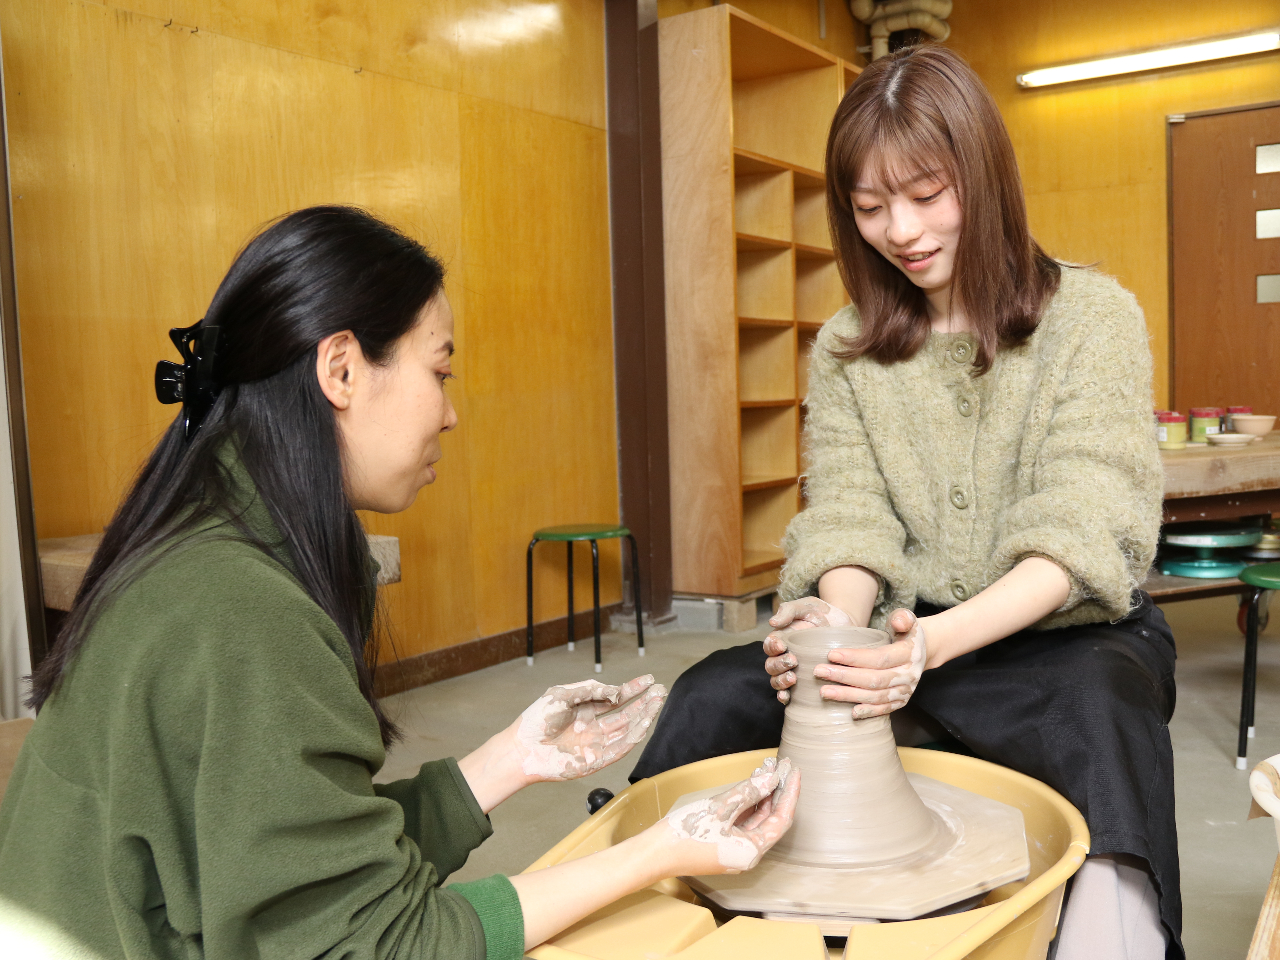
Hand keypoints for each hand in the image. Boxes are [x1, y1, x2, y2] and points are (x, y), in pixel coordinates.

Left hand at [514, 676, 666, 780]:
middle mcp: (594, 727)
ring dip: (642, 718)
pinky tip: (643, 726)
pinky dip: (632, 739)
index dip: (632, 689)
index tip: (649, 680)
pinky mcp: (594, 762)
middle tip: (660, 691)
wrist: (521, 748)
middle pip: (625, 714)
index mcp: (585, 709)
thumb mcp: (561, 695)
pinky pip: (618, 750)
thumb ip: (589, 690)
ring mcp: (595, 744)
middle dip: (643, 702)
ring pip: (626, 731)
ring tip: (657, 704)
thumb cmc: (535, 721)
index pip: (615, 698)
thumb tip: (615, 691)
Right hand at [655, 757, 799, 874]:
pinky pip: (742, 820)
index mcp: (752, 851)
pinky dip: (748, 802)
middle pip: (771, 818)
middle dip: (776, 790)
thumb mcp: (721, 808)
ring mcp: (735, 848)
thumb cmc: (686, 835)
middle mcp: (748, 853)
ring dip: (762, 793)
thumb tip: (772, 778)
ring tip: (766, 768)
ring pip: (756, 818)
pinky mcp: (723, 842)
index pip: (782, 819)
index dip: (789, 793)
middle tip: (781, 765)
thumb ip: (749, 792)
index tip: (792, 771)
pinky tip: (750, 783)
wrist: (656, 853)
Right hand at [764, 597, 852, 704]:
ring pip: (777, 681)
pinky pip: (790, 694)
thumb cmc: (821, 613)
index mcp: (781, 640)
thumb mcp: (805, 606)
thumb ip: (788, 611)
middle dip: (779, 665)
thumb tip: (772, 622)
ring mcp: (794, 671)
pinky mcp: (805, 683)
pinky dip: (785, 697)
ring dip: (781, 682)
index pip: (769, 646)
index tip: (782, 646)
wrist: (844, 625)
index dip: (772, 648)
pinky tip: (787, 698)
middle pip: (771, 666)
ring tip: (793, 679)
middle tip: (793, 661)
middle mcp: (784, 657)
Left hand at [814, 608, 928, 718]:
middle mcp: (909, 675)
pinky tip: (850, 713)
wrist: (922, 651)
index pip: (879, 658)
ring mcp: (906, 691)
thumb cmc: (906, 633)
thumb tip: (899, 622)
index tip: (831, 655)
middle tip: (819, 672)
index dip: (854, 658)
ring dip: (849, 696)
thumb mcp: (907, 619)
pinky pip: (884, 709)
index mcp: (909, 654)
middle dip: (845, 677)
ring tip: (825, 691)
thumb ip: (902, 617)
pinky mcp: (901, 701)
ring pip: (876, 697)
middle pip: (874, 680)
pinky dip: (868, 712)